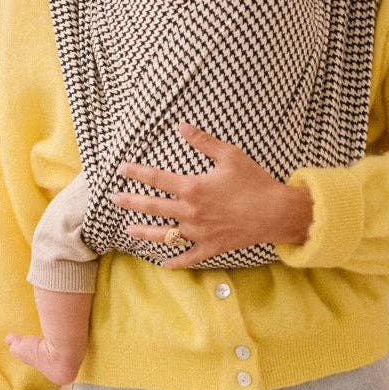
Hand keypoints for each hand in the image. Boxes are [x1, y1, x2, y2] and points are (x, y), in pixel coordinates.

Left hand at [110, 122, 312, 269]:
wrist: (276, 213)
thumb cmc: (254, 182)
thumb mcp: (229, 155)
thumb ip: (203, 141)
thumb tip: (181, 126)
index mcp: (192, 188)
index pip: (156, 178)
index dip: (136, 172)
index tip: (121, 169)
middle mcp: (190, 212)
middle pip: (152, 207)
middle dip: (130, 202)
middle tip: (113, 199)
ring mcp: (198, 233)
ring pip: (164, 235)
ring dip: (144, 232)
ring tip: (129, 230)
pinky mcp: (211, 247)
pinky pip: (188, 257)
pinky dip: (174, 261)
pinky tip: (163, 263)